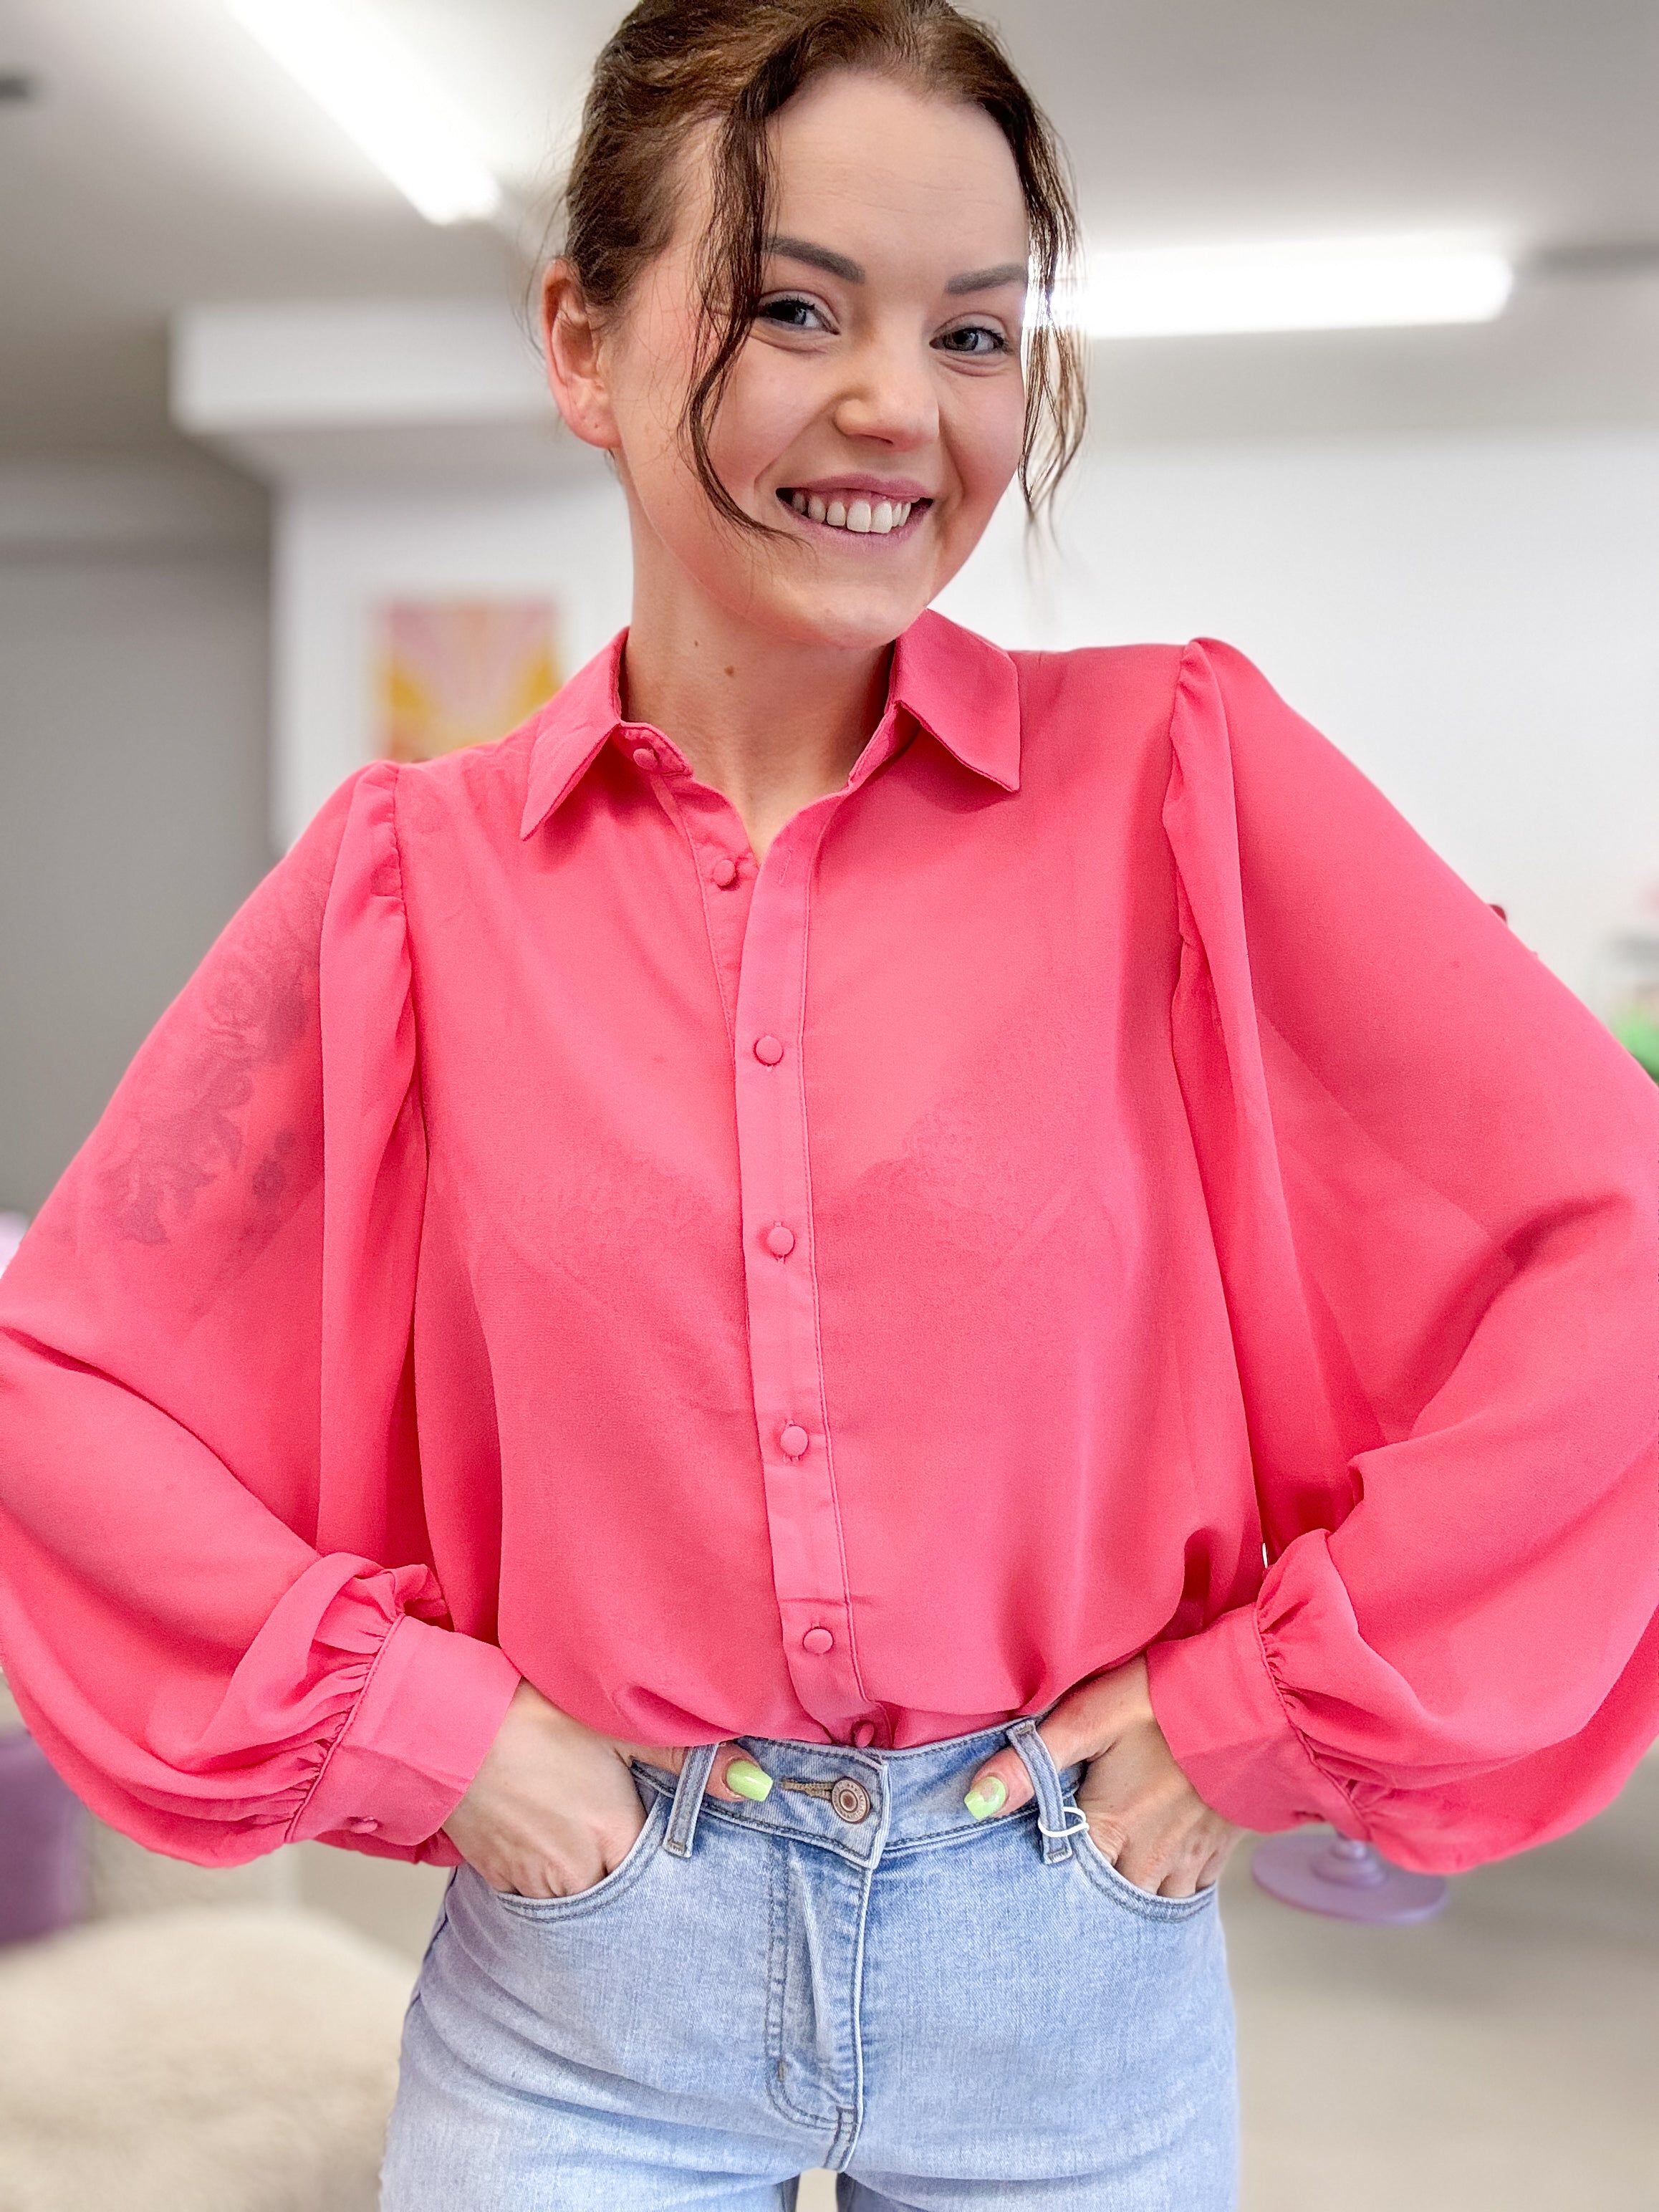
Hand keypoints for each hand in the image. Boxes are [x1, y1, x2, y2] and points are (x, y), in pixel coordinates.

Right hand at [440, 1679, 774, 1898]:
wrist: (444, 1727)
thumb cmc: (529, 1717)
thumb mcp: (611, 1725)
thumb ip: (684, 1757)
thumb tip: (753, 1782)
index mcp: (611, 1835)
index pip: (661, 1876)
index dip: (672, 1865)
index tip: (680, 1857)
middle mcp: (574, 1871)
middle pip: (620, 1896)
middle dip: (632, 1881)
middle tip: (637, 1852)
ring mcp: (529, 1881)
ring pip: (576, 1902)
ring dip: (590, 1883)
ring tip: (592, 1846)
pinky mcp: (493, 1878)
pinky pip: (534, 1898)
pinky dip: (550, 1881)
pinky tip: (551, 1847)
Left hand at [961, 1658, 1243, 1896]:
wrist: (1252, 1702)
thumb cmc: (1165, 1702)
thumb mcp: (1088, 1719)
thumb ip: (1032, 1762)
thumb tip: (975, 1801)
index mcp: (1111, 1829)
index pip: (1067, 1886)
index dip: (1048, 1889)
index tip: (1029, 1893)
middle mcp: (1150, 1857)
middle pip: (1110, 1903)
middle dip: (1089, 1903)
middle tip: (1068, 1897)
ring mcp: (1190, 1857)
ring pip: (1152, 1903)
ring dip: (1130, 1899)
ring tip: (1109, 1888)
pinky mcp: (1220, 1848)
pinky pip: (1192, 1891)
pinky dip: (1171, 1890)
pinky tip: (1157, 1876)